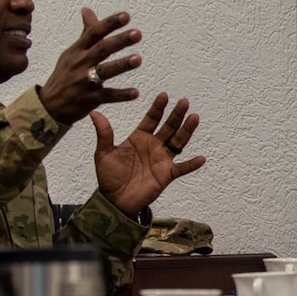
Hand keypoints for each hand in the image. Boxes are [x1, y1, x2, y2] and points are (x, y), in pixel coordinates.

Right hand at [39, 8, 143, 125]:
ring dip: (121, 65)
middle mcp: (80, 63)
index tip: (126, 15)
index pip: (93, 33)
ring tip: (138, 59)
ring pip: (105, 71)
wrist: (49, 106)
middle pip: (101, 49)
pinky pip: (108, 96)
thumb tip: (87, 10)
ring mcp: (84, 81)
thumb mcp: (71, 53)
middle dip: (119, 41)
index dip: (109, 24)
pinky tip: (135, 92)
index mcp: (77, 51)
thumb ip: (86, 33)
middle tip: (137, 33)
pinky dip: (121, 95)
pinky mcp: (89, 99)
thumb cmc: (64, 76)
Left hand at [93, 94, 205, 216]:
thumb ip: (104, 134)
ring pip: (178, 142)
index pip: (151, 119)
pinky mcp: (167, 174)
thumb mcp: (103, 153)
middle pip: (168, 127)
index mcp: (139, 138)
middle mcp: (153, 146)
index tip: (164, 96)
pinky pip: (182, 168)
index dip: (157, 108)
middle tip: (183, 102)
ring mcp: (162, 159)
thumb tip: (95, 113)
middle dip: (176, 115)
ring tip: (194, 117)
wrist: (114, 200)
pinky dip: (192, 164)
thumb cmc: (108, 177)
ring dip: (187, 131)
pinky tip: (201, 158)